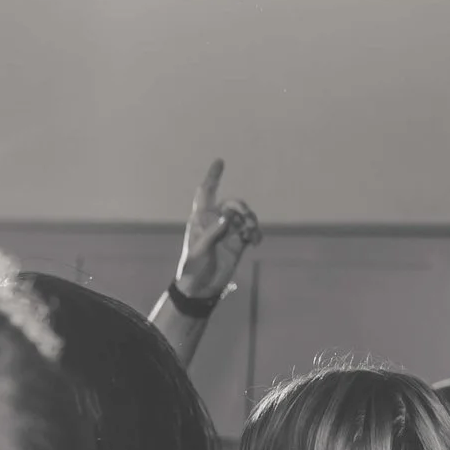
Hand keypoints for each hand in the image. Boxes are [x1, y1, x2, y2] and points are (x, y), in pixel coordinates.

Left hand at [176, 159, 261, 300]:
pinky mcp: (238, 243)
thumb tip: (227, 218)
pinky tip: (256, 242)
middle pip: (233, 203)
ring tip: (251, 234)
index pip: (206, 192)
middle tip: (245, 219)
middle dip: (241, 207)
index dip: (213, 176)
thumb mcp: (199, 250)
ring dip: (251, 221)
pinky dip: (256, 234)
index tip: (220, 161)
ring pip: (245, 216)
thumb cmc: (193, 267)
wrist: (201, 287)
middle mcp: (215, 221)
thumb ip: (212, 232)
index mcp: (200, 218)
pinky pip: (252, 232)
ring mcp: (228, 232)